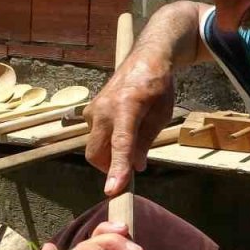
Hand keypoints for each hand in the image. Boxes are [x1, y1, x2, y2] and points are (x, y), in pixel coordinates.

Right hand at [84, 52, 175, 196]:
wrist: (145, 59)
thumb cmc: (158, 87)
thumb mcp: (161, 116)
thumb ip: (145, 142)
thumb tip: (136, 167)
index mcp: (127, 106)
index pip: (120, 144)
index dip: (117, 168)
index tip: (113, 190)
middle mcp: (104, 108)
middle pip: (97, 153)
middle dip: (110, 167)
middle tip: (132, 167)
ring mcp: (93, 109)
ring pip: (95, 147)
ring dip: (110, 154)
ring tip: (133, 138)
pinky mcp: (89, 111)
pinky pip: (95, 137)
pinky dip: (108, 142)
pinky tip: (123, 128)